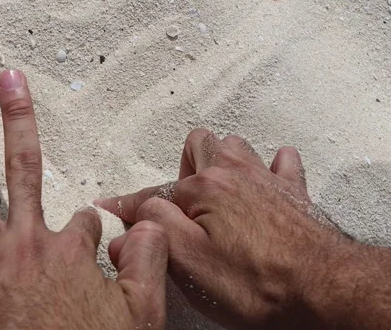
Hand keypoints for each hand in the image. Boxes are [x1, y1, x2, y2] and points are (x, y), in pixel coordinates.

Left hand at [0, 70, 166, 329]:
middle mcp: (26, 240)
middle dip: (15, 114)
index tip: (85, 243)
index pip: (81, 222)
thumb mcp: (137, 318)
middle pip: (22, 162)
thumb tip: (150, 227)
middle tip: (6, 76)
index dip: (86, 231)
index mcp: (70, 251)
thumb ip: (148, 266)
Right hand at [97, 129, 363, 328]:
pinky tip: (269, 179)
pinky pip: (282, 162)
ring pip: (236, 146)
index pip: (154, 192)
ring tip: (217, 185)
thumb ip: (158, 228)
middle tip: (181, 199)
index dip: (127, 204)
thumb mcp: (191, 263)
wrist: (321, 285)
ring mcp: (266, 178)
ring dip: (224, 159)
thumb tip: (133, 210)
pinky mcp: (294, 191)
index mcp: (204, 189)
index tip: (109, 208)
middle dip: (184, 165)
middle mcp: (233, 173)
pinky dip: (272, 166)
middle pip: (199, 144)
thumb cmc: (257, 282)